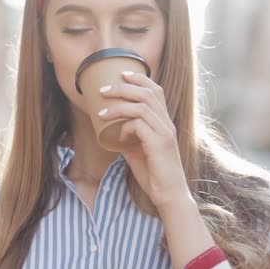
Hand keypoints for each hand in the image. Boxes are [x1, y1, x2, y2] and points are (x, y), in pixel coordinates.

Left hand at [98, 71, 191, 208]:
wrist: (168, 194)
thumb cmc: (154, 173)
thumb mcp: (137, 150)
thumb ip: (128, 135)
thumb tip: (110, 127)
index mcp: (164, 122)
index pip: (156, 91)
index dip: (140, 79)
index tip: (122, 74)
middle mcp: (167, 123)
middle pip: (148, 92)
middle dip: (124, 87)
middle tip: (104, 89)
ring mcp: (165, 132)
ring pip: (142, 106)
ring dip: (118, 105)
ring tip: (101, 111)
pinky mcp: (160, 143)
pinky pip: (139, 125)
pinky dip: (124, 126)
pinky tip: (115, 135)